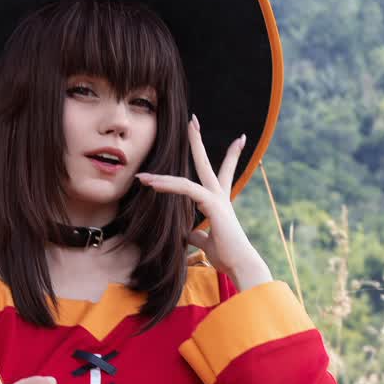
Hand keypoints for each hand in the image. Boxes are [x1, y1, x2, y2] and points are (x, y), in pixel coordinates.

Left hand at [135, 115, 251, 272]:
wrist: (241, 264)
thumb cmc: (227, 255)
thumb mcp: (207, 242)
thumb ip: (196, 234)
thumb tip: (187, 234)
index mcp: (220, 202)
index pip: (225, 172)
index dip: (233, 155)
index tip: (241, 138)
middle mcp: (219, 195)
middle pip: (206, 162)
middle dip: (198, 140)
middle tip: (193, 120)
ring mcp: (216, 198)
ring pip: (187, 178)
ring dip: (162, 178)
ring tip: (142, 177)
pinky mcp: (212, 205)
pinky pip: (185, 189)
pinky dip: (168, 187)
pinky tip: (153, 185)